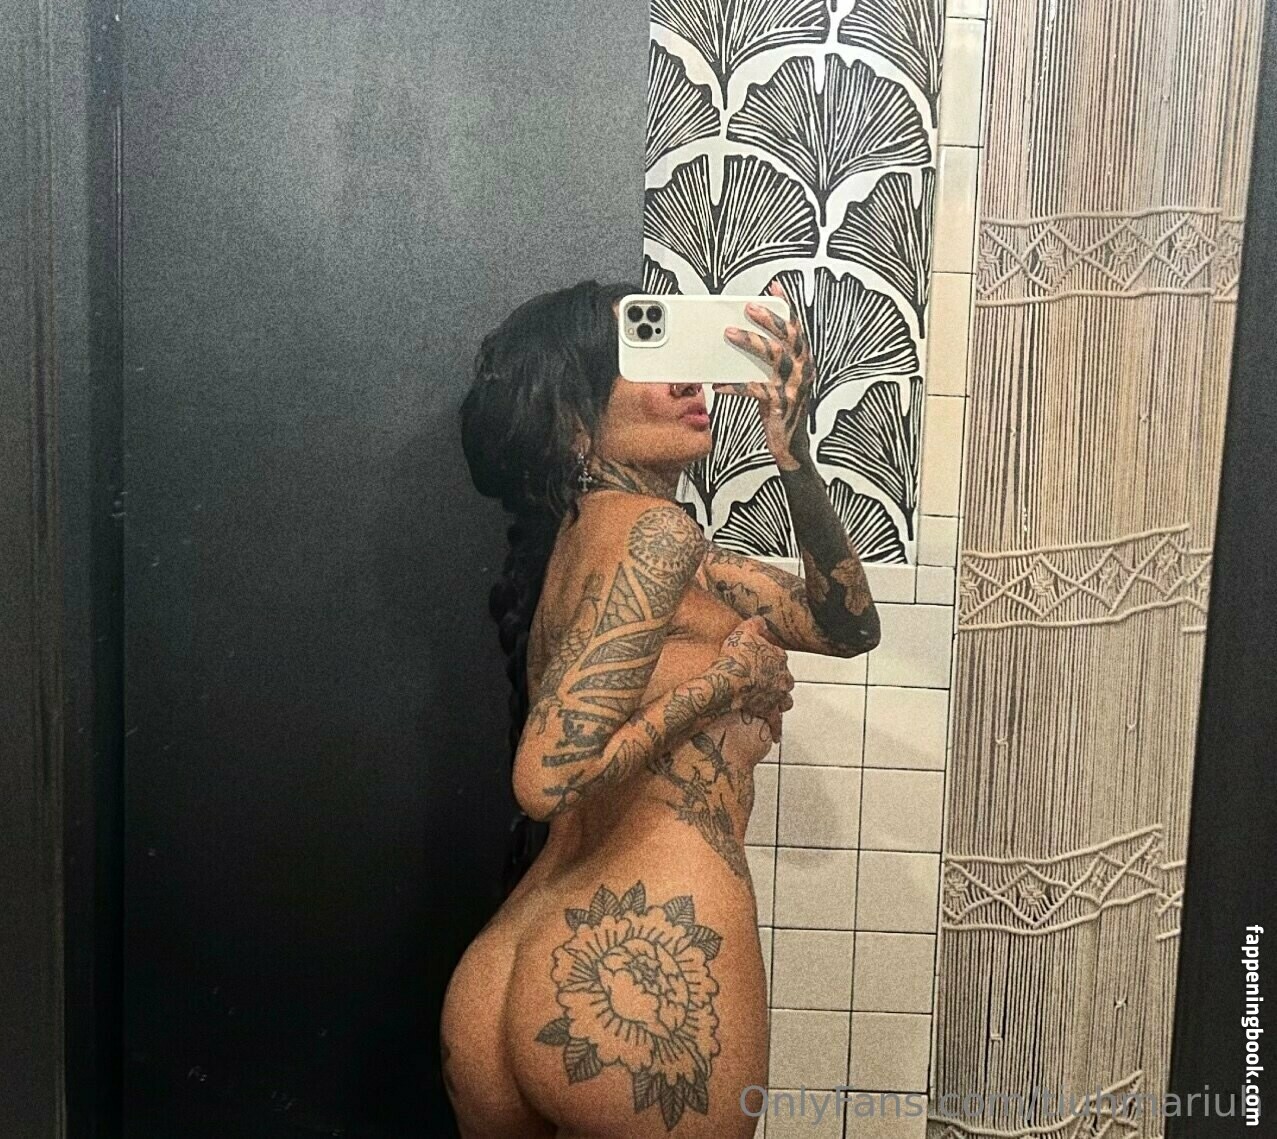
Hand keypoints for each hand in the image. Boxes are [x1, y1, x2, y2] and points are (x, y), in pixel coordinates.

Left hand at [714, 280, 814, 469]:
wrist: (790, 447)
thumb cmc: (782, 412)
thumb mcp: (777, 382)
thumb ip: (767, 362)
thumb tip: (742, 340)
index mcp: (803, 362)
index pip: (797, 328)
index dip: (787, 307)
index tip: (774, 289)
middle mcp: (803, 371)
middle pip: (788, 337)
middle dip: (768, 319)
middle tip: (749, 307)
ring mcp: (793, 387)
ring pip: (774, 356)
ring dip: (751, 342)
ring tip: (730, 334)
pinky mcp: (780, 404)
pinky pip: (756, 388)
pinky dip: (736, 384)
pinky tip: (720, 383)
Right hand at [714, 615, 793, 740]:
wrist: (729, 681)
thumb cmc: (735, 657)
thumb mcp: (743, 631)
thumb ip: (754, 624)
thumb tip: (761, 620)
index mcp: (778, 657)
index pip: (778, 657)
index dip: (769, 659)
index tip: (760, 660)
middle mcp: (782, 677)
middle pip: (785, 680)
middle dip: (778, 681)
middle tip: (767, 682)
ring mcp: (777, 696)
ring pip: (784, 700)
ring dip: (780, 701)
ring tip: (773, 703)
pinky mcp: (769, 712)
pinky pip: (775, 722)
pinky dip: (775, 729)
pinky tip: (775, 736)